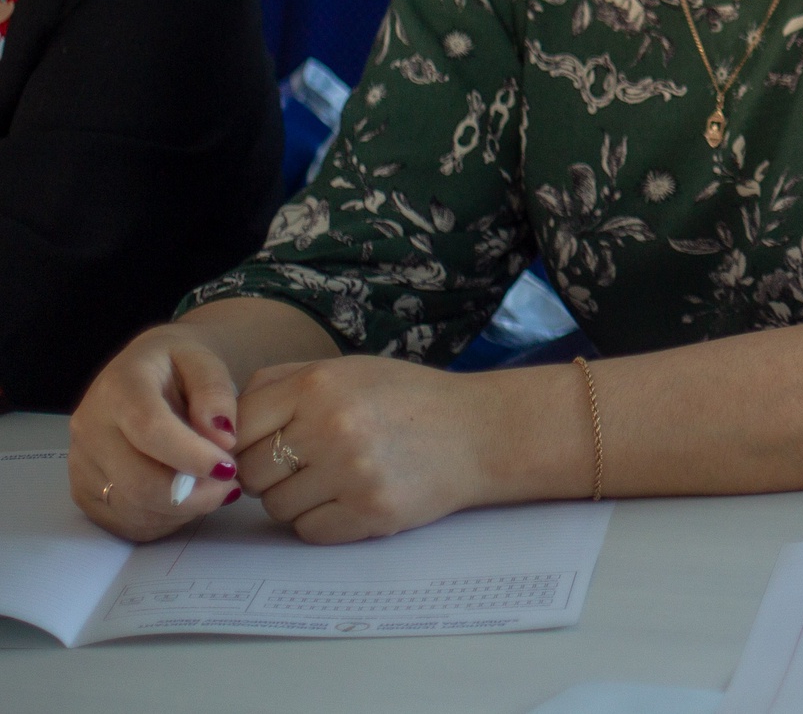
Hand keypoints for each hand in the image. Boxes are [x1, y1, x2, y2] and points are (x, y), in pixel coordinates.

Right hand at [68, 325, 244, 541]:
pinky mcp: (83, 492)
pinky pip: (125, 523)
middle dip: (193, 494)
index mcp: (118, 387)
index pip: (150, 429)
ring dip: (183, 509)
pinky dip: (164, 521)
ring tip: (213, 488)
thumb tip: (222, 438)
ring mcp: (82, 464)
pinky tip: (187, 499)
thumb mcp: (204, 362)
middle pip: (137, 481)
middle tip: (231, 486)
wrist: (143, 373)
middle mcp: (89, 427)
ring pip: (132, 509)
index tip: (229, 469)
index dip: (191, 455)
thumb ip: (216, 394)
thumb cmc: (179, 367)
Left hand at [232, 355, 516, 543]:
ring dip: (296, 499)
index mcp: (320, 385)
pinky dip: (322, 521)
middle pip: (251, 472)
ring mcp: (351, 473)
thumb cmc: (410, 399)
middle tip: (306, 463)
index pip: (238, 425)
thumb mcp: (349, 369)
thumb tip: (223, 421)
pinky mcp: (370, 513)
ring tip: (334, 479)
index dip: (244, 439)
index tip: (268, 443)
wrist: (482, 432)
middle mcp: (331, 427)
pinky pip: (309, 531)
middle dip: (270, 472)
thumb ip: (284, 382)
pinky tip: (351, 498)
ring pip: (276, 507)